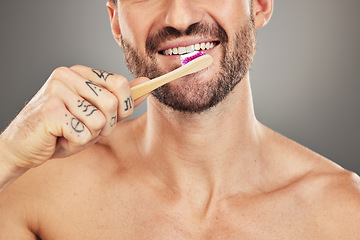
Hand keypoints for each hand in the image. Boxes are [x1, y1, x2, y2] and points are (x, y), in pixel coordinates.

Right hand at [0, 65, 148, 168]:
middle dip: (107, 126)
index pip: (120, 83)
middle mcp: (68, 76)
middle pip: (113, 103)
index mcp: (81, 73)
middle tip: (87, 130)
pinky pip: (84, 135)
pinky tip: (61, 140)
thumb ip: (121, 99)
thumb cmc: (62, 130)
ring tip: (71, 133)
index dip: (124, 107)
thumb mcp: (96, 114)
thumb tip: (147, 84)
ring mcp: (57, 91)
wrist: (23, 146)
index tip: (112, 118)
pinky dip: (76, 145)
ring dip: (90, 136)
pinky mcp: (50, 111)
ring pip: (100, 121)